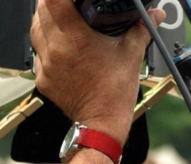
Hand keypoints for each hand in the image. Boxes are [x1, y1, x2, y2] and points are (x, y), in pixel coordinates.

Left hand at [31, 0, 165, 144]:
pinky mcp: (43, 79)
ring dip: (45, 21)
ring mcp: (46, 65)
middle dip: (52, 2)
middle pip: (40, 11)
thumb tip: (156, 15)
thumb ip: (142, 28)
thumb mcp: (131, 55)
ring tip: (60, 20)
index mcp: (75, 38)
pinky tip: (59, 46)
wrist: (102, 123)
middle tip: (68, 4)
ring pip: (34, 30)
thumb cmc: (114, 93)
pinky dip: (45, 45)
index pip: (53, 0)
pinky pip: (37, 53)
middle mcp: (56, 49)